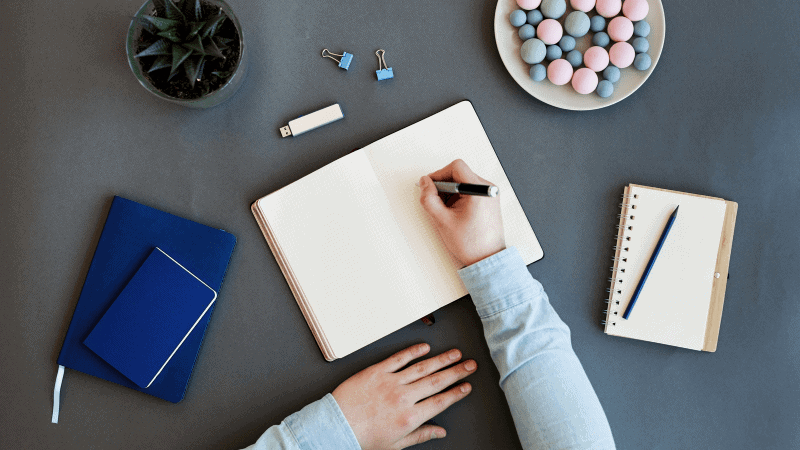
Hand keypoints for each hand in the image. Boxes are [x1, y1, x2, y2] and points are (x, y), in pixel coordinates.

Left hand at [332, 343, 476, 449]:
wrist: (337, 426)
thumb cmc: (363, 437)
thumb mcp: (395, 445)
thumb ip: (420, 436)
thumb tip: (439, 432)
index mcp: (409, 417)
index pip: (440, 401)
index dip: (456, 392)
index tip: (466, 386)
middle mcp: (403, 397)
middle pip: (436, 381)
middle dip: (456, 372)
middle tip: (469, 365)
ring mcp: (390, 382)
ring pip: (422, 367)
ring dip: (441, 359)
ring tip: (455, 354)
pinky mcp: (377, 371)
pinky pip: (399, 359)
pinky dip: (413, 352)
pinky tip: (425, 347)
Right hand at [419, 159, 505, 266]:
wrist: (487, 259)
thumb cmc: (470, 244)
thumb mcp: (442, 221)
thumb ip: (429, 199)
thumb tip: (424, 182)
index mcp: (479, 191)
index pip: (456, 167)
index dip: (439, 174)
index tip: (430, 187)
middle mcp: (488, 189)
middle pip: (459, 173)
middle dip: (444, 186)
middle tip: (437, 203)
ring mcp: (490, 194)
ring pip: (463, 182)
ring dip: (450, 193)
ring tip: (447, 211)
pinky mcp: (488, 200)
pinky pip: (470, 190)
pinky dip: (458, 197)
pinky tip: (455, 213)